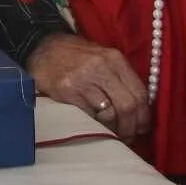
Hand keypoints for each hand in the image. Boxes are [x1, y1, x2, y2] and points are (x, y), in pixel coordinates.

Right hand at [26, 33, 149, 142]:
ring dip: (114, 131)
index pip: (139, 92)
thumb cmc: (76, 55)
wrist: (42, 47)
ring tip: (112, 135)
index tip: (142, 127)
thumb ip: (120, 79)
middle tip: (129, 137)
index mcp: (114, 58)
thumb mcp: (102, 58)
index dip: (144, 115)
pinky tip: (95, 127)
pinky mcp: (67, 91)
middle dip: (131, 127)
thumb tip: (139, 110)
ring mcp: (83, 79)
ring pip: (110, 115)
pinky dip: (95, 126)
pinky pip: (89, 117)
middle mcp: (101, 67)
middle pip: (127, 106)